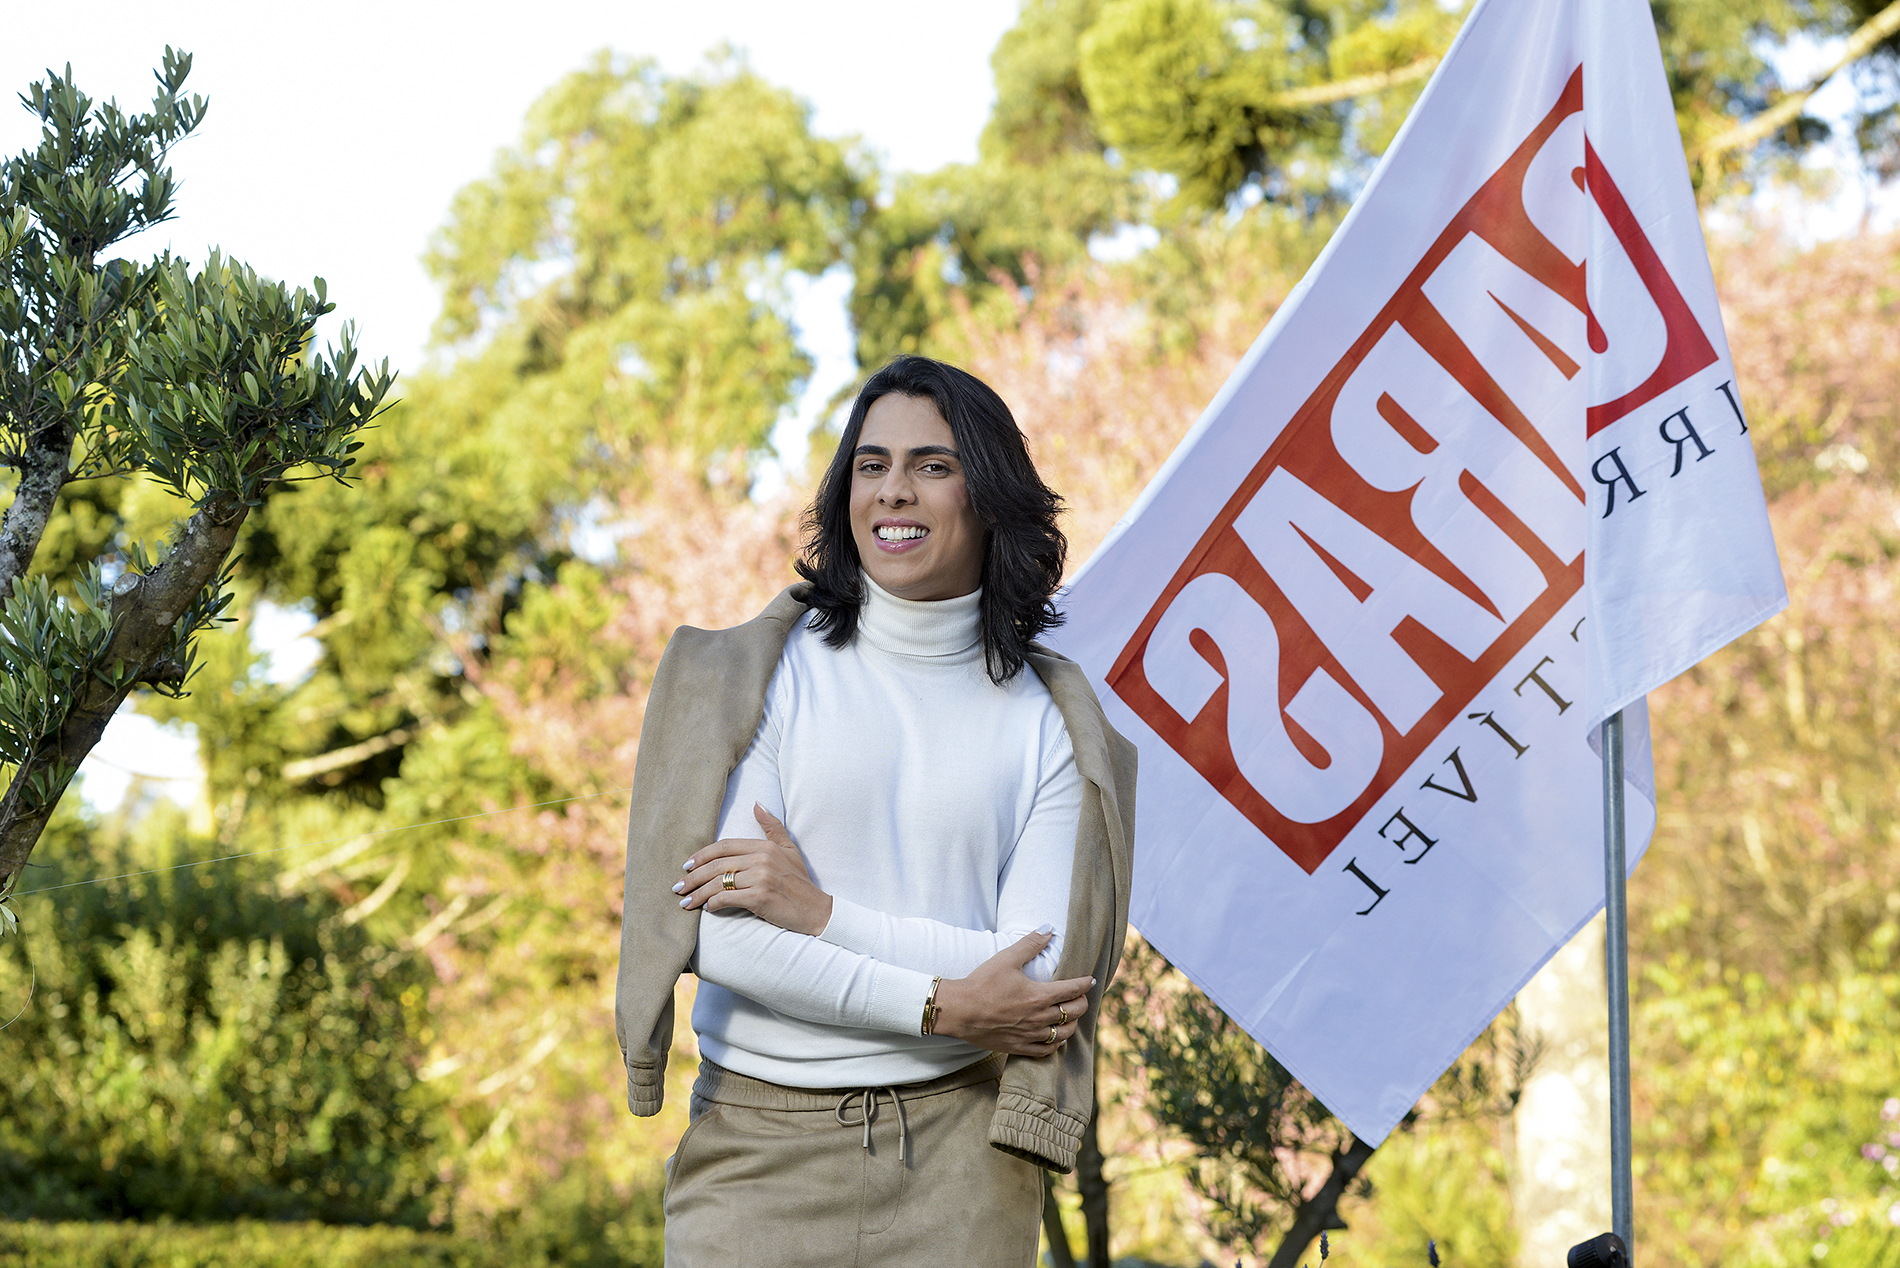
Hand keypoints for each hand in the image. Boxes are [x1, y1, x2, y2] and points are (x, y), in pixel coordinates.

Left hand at [673, 804, 833, 935]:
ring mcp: (761, 878)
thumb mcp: (789, 850)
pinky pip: (727, 899)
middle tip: (678, 886)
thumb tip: (757, 805)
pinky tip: (707, 908)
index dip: (702, 855)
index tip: (687, 865)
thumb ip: (772, 827)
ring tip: (685, 902)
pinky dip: (713, 904)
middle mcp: (762, 859)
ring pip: (718, 883)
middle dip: (693, 877)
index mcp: (765, 846)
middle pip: (717, 865)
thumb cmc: (800, 882)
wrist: (817, 910)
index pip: (724, 846)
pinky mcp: (759, 898)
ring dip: (698, 894)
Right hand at [932, 931, 1093, 1056]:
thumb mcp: (1006, 958)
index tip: (1090, 980)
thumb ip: (1030, 944)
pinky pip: (1046, 1050)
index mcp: (1039, 995)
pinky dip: (1056, 1043)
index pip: (1073, 990)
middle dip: (1082, 1003)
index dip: (1085, 984)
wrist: (960, 1010)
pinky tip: (1056, 1037)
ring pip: (1064, 1034)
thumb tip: (1048, 929)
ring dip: (1072, 1024)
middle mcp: (1039, 1017)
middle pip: (1073, 1013)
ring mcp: (1030, 1035)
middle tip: (1081, 996)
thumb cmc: (982, 983)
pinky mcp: (1019, 1047)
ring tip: (1071, 1017)